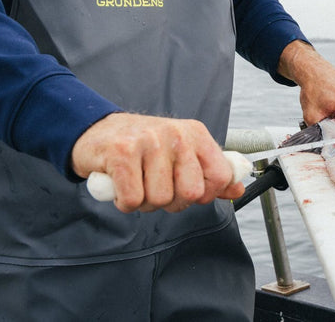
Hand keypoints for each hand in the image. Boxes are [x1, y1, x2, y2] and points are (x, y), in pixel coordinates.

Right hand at [70, 113, 244, 213]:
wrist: (96, 131)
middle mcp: (176, 134)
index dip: (204, 194)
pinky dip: (124, 202)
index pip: (220, 177)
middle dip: (171, 201)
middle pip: (190, 194)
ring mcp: (149, 141)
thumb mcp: (181, 154)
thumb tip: (237, 189)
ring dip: (144, 202)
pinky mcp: (122, 153)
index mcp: (195, 134)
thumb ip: (210, 173)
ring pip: (160, 200)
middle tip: (154, 185)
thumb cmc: (142, 147)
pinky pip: (133, 200)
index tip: (184, 189)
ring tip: (135, 182)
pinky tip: (120, 186)